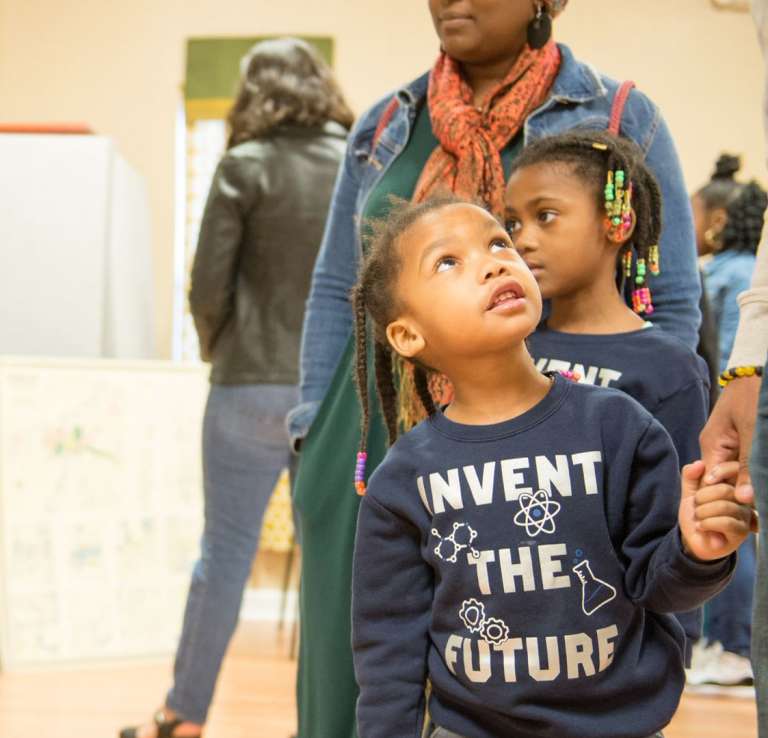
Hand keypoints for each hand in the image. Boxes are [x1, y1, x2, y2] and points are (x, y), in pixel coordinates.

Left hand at [679, 460, 752, 560]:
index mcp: (732, 485)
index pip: (736, 469)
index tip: (705, 481)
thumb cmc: (695, 514)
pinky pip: (727, 523)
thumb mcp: (689, 492)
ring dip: (702, 513)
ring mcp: (745, 515)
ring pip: (724, 506)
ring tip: (698, 519)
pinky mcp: (742, 532)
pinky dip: (707, 523)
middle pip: (725, 489)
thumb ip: (690, 476)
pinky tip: (701, 527)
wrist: (693, 539)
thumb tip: (698, 463)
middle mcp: (742, 498)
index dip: (719, 471)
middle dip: (702, 498)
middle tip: (696, 507)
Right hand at [699, 375, 760, 528]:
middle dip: (742, 493)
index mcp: (711, 446)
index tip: (748, 516)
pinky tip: (762, 476)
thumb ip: (748, 466)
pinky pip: (746, 462)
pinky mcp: (741, 441)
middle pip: (726, 480)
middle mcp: (716, 448)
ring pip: (739, 473)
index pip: (714, 484)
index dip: (729, 500)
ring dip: (752, 480)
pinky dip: (755, 470)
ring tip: (762, 501)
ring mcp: (729, 444)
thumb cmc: (754, 397)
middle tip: (759, 511)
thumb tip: (744, 498)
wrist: (759, 371)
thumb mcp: (753, 434)